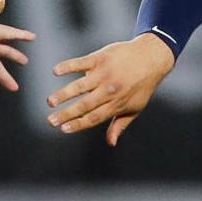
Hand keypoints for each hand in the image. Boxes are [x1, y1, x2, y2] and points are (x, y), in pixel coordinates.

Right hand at [46, 33, 175, 145]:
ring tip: (50, 102)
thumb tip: (111, 143)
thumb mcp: (135, 107)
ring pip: (80, 86)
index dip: (78, 124)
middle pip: (84, 105)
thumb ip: (120, 125)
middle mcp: (110, 90)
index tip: (63, 129)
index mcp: (117, 104)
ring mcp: (104, 73)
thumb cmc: (142, 85)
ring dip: (64, 94)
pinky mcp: (100, 58)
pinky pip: (81, 63)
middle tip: (50, 120)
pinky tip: (55, 71)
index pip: (94, 117)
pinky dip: (68, 66)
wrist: (152, 57)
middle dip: (66, 114)